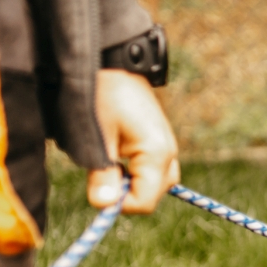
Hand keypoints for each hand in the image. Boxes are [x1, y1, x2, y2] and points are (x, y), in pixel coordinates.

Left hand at [87, 69, 179, 213]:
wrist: (112, 60)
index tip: (98, 189)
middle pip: (154, 194)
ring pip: (156, 182)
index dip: (120, 203)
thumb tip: (104, 205)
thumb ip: (102, 173)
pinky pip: (154, 168)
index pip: (145, 201)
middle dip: (128, 192)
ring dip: (132, 181)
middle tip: (103, 172)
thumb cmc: (102, 94)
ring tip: (110, 161)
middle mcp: (169, 152)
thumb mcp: (96, 136)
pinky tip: (118, 154)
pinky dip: (136, 170)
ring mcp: (167, 146)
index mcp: (157, 154)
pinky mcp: (160, 140)